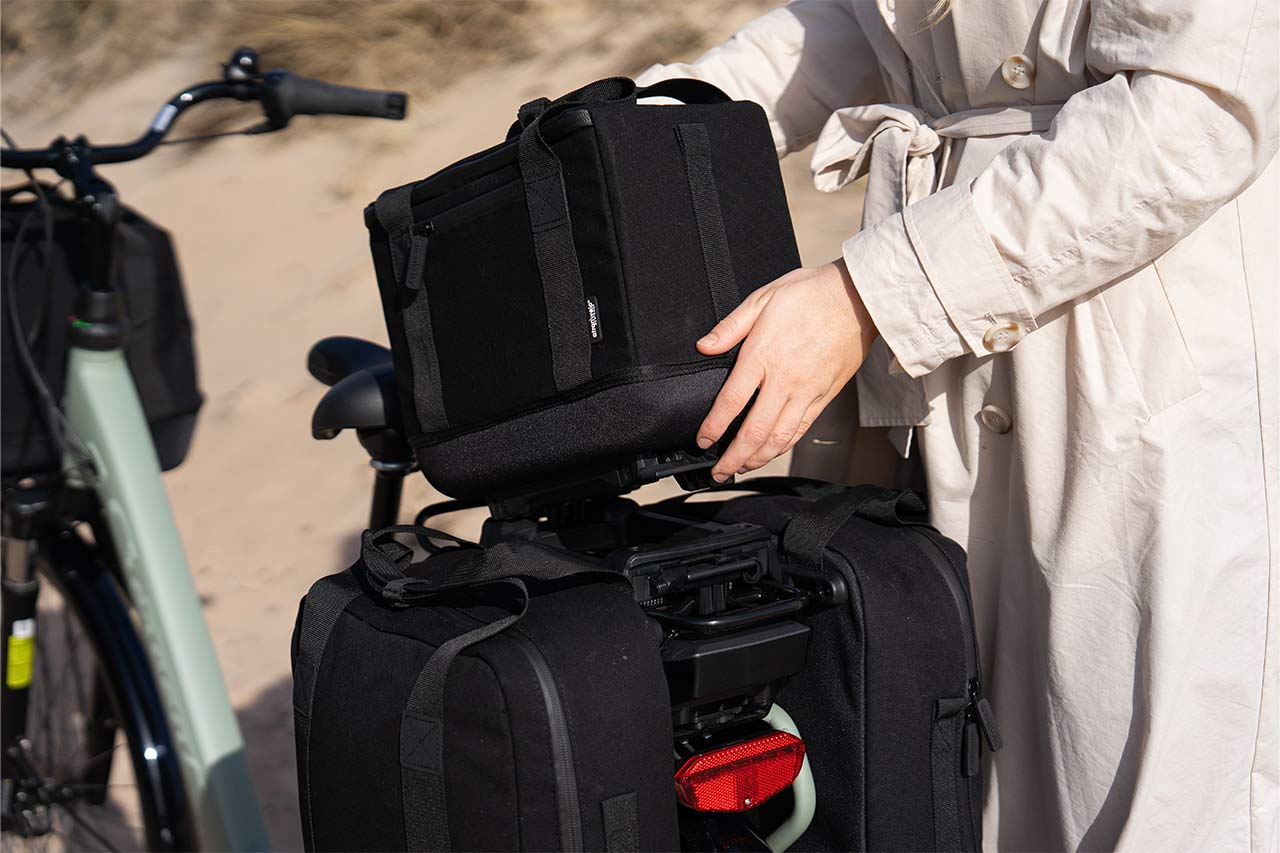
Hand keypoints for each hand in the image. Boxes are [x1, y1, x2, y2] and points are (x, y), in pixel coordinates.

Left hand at [695, 258, 876, 481]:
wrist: (858, 298)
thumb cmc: (811, 294)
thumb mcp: (763, 298)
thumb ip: (731, 326)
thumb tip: (704, 346)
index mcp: (763, 355)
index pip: (732, 401)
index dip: (714, 427)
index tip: (703, 441)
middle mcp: (784, 380)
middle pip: (754, 431)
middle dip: (733, 457)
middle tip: (718, 472)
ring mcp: (807, 391)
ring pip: (779, 438)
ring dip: (757, 459)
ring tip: (741, 468)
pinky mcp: (825, 396)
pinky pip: (801, 430)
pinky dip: (783, 447)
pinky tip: (771, 453)